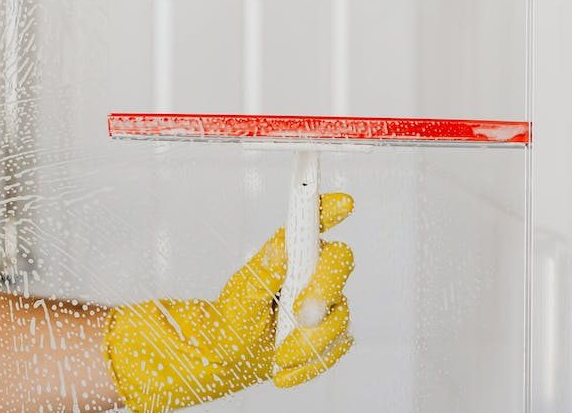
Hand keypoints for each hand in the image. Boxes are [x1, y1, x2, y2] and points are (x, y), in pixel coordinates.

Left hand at [103, 192, 354, 412]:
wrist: (228, 358)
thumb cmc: (232, 318)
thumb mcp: (241, 294)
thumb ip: (264, 272)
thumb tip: (281, 248)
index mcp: (290, 252)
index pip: (314, 221)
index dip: (330, 208)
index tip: (343, 202)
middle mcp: (313, 270)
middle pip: (340, 263)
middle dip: (323, 291)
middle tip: (300, 314)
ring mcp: (327, 302)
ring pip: (340, 314)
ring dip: (309, 341)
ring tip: (279, 354)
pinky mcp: (332, 333)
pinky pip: (336, 347)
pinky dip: (310, 364)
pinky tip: (285, 369)